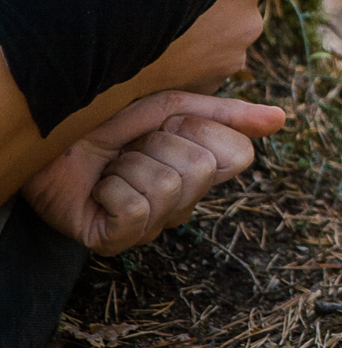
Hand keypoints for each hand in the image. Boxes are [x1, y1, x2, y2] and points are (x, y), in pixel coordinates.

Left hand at [20, 91, 285, 254]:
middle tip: (133, 147)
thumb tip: (283, 119)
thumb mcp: (174, 107)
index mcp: (202, 170)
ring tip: (113, 166)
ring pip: (169, 188)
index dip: (201, 130)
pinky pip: (136, 209)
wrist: (51, 136)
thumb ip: (228, 115)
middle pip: (202, 170)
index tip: (169, 123)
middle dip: (158, 144)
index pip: (237, 156)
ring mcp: (152, 225)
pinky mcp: (118, 240)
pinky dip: (111, 187)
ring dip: (131, 164)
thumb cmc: (112, 122)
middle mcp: (184, 203)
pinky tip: (100, 188)